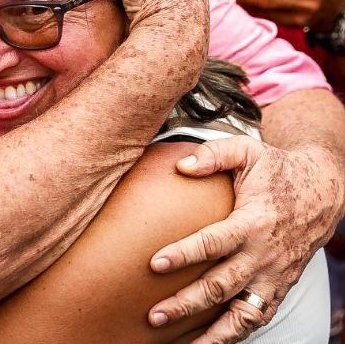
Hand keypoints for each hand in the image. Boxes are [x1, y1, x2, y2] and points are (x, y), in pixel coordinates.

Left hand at [146, 136, 343, 343]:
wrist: (322, 191)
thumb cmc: (277, 169)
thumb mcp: (248, 151)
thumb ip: (214, 154)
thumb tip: (181, 165)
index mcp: (253, 222)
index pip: (214, 243)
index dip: (184, 254)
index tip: (155, 264)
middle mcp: (264, 255)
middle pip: (221, 286)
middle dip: (186, 303)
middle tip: (154, 315)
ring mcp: (273, 276)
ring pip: (241, 315)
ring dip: (211, 333)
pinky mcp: (278, 288)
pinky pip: (256, 319)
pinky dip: (233, 335)